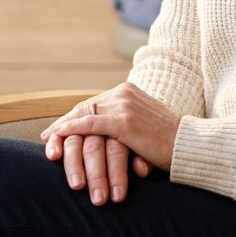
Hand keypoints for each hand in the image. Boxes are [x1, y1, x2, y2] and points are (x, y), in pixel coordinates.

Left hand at [41, 83, 180, 205]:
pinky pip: (90, 125)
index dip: (74, 117)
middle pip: (86, 107)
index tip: (59, 129)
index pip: (94, 103)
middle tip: (48, 136)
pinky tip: (57, 137)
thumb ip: (125, 122)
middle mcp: (124, 93)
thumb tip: (107, 134)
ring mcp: (124, 106)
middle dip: (65, 123)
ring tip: (49, 141)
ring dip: (64, 130)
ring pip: (85, 116)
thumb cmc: (167, 141)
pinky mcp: (124, 122)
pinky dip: (71, 130)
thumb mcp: (144, 124)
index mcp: (129, 91)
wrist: (187, 146)